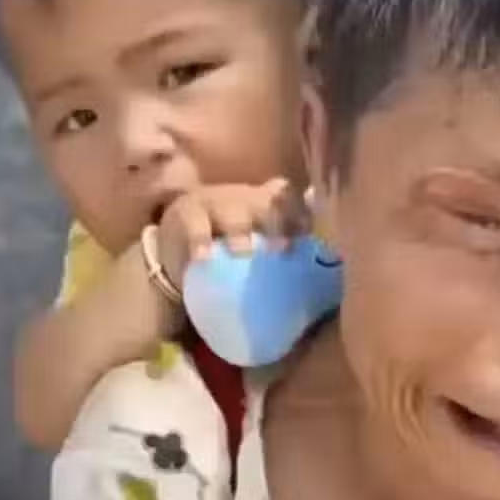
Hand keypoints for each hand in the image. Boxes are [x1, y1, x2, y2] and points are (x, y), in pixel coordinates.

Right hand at [156, 178, 310, 291]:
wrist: (178, 238)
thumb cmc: (228, 253)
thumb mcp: (257, 250)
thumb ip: (283, 261)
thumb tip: (321, 299)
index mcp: (269, 208)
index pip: (293, 202)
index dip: (304, 214)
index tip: (310, 236)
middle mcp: (246, 200)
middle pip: (268, 204)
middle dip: (278, 223)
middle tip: (283, 250)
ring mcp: (216, 204)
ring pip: (233, 214)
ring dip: (240, 232)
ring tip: (243, 252)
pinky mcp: (187, 215)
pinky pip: (195, 228)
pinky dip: (200, 242)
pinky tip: (203, 259)